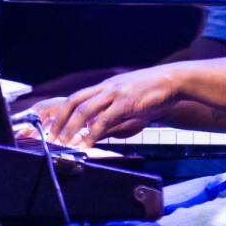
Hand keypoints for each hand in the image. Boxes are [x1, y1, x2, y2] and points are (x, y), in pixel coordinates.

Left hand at [37, 63, 185, 147]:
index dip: (61, 113)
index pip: (75, 98)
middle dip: (59, 121)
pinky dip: (92, 132)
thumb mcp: (129, 105)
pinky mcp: (126, 102)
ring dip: (71, 128)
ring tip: (64, 143)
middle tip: (51, 138)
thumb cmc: (153, 95)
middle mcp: (106, 88)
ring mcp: (115, 93)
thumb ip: (113, 118)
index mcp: (105, 88)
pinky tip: (87, 143)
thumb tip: (98, 133)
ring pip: (84, 109)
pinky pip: (105, 118)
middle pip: (74, 102)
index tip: (52, 128)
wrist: (174, 81)